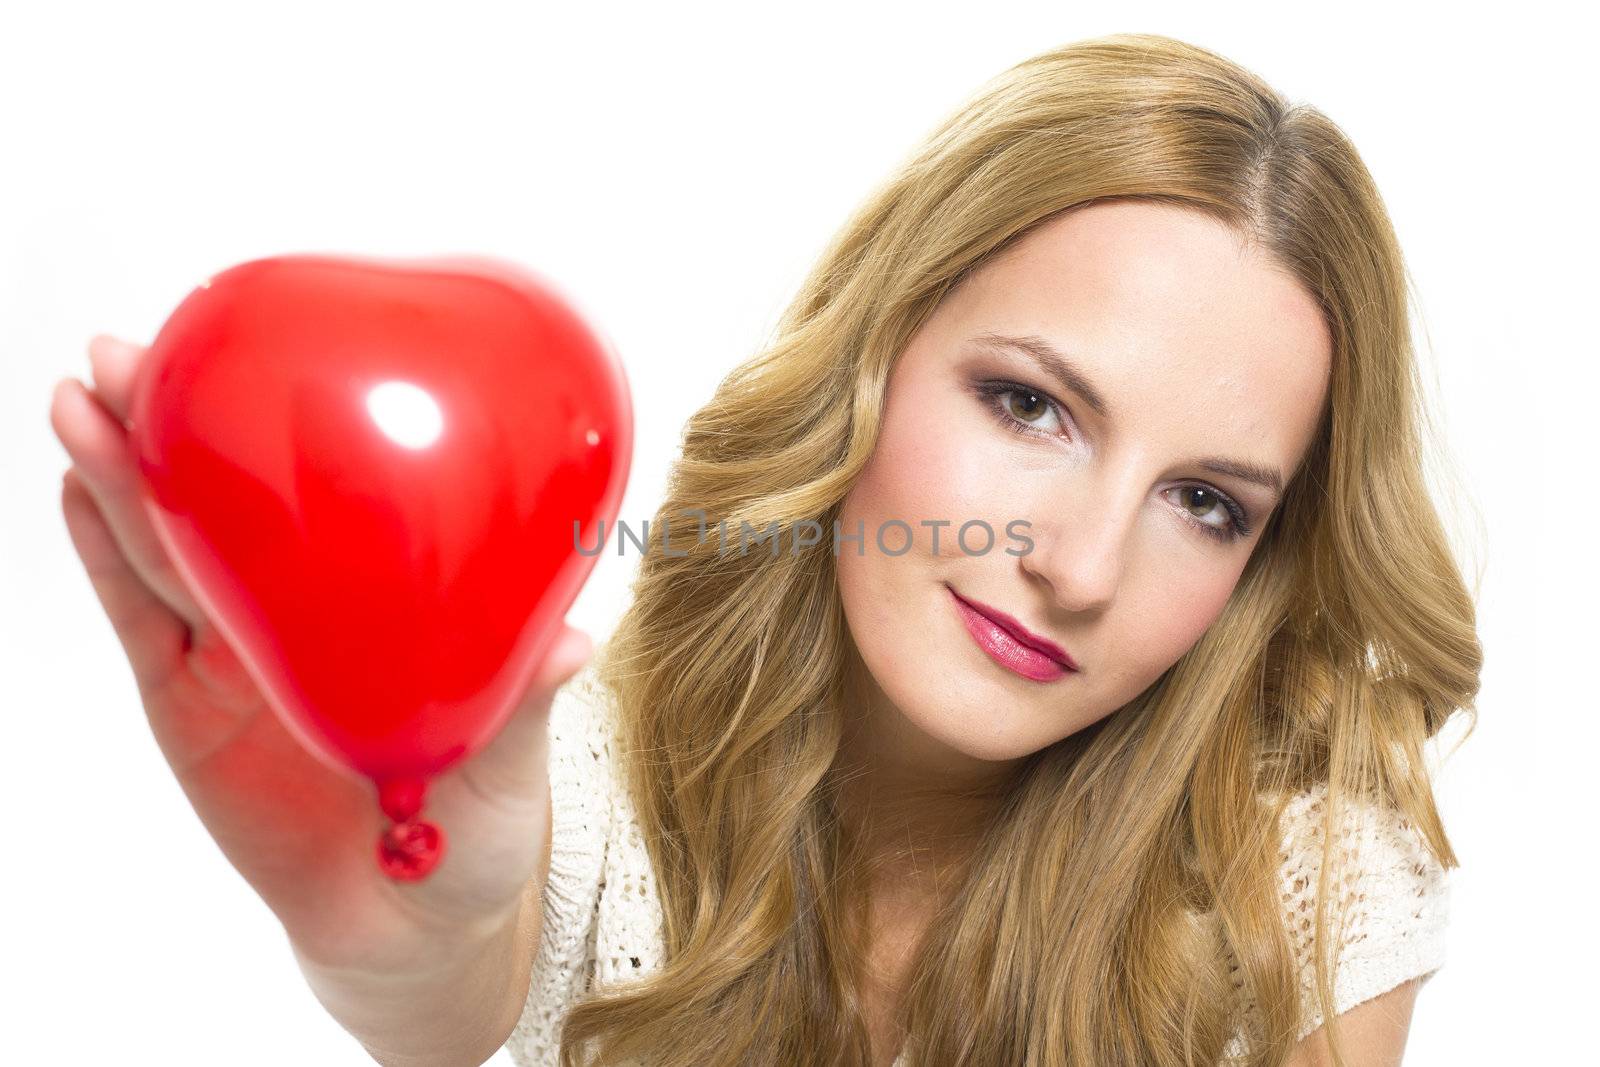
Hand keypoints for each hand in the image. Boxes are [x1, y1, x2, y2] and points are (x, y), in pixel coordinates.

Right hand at [49, 334, 590, 974]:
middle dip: (172, 421)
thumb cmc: (474, 826)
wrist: (409, 925)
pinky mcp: (188, 708)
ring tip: (86, 404)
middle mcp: (299, 610)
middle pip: (224, 499)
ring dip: (121, 474)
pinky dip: (107, 560)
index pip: (321, 494)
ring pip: (167, 547)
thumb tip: (574, 642)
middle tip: (133, 352)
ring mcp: (237, 653)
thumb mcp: (507, 760)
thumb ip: (521, 702)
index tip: (255, 338)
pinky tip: (78, 495)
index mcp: (373, 603)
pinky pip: (141, 624)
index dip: (282, 421)